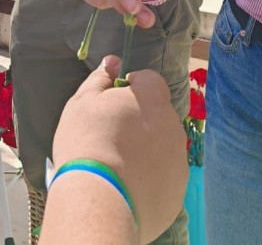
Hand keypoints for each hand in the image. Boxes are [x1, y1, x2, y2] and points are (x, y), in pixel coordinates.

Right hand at [52, 57, 187, 241]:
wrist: (99, 199)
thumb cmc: (86, 142)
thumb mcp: (82, 102)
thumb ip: (100, 78)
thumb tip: (113, 61)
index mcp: (152, 98)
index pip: (149, 81)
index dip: (130, 89)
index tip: (112, 104)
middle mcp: (173, 126)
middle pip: (157, 115)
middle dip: (139, 121)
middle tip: (111, 137)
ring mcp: (179, 160)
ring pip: (163, 147)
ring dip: (147, 150)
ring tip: (117, 167)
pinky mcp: (178, 191)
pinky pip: (164, 177)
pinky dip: (150, 179)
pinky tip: (127, 187)